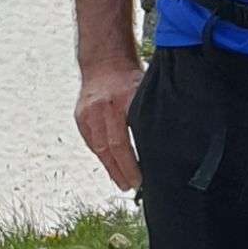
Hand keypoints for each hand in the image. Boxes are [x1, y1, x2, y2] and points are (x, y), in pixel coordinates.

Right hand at [76, 63, 142, 193]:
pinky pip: (90, 141)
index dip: (129, 164)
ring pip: (97, 147)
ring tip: (122, 183)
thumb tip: (167, 144)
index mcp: (121, 101)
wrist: (105, 61)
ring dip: (110, 168)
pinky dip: (101, 156)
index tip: (139, 180)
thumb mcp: (146, 91)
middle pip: (108, 148)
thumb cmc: (132, 77)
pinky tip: (111, 167)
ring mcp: (87, 112)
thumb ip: (150, 115)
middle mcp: (101, 108)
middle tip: (131, 187)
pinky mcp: (80, 116)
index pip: (121, 142)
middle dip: (120, 171)